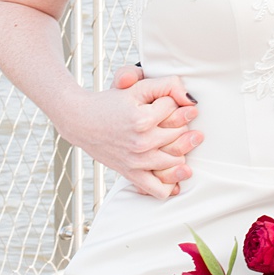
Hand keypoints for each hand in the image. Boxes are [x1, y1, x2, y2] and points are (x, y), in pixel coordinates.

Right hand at [57, 70, 201, 197]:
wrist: (82, 122)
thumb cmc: (111, 103)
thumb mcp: (138, 87)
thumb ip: (168, 85)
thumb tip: (190, 100)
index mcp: (143, 119)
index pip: (177, 110)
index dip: (175, 104)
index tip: (169, 103)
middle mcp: (142, 142)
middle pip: (180, 134)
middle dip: (182, 124)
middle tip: (175, 120)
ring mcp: (137, 161)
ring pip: (177, 160)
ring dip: (181, 149)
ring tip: (176, 139)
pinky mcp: (132, 174)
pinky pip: (158, 189)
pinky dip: (170, 183)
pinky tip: (173, 170)